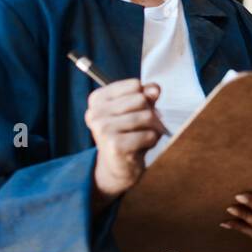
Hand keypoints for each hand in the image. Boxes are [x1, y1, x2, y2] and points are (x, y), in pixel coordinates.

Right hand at [85, 79, 166, 203]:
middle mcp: (96, 113)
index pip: (135, 85)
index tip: (137, 111)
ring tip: (142, 138)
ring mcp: (103, 129)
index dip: (145, 98)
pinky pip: (149, 135)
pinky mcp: (114, 145)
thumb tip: (154, 89)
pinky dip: (152, 141)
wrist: (118, 167)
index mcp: (98, 99)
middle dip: (151, 114)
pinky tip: (140, 147)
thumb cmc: (129, 134)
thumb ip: (146, 95)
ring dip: (153, 129)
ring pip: (147, 117)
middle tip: (142, 128)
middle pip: (142, 100)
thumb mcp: (137, 110)